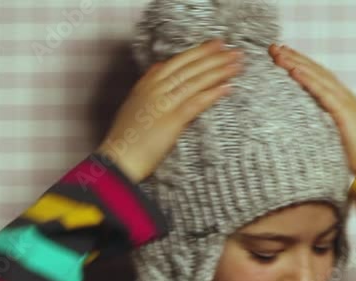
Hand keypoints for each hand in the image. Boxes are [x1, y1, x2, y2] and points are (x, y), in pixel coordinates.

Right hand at [97, 38, 244, 183]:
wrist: (119, 159)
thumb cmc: (127, 137)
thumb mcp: (134, 103)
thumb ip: (148, 84)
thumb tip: (159, 66)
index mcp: (146, 85)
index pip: (177, 62)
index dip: (199, 52)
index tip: (216, 45)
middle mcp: (155, 90)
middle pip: (189, 68)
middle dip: (214, 58)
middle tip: (234, 51)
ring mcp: (163, 104)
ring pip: (195, 82)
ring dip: (218, 71)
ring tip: (237, 65)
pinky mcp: (171, 121)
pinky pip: (196, 103)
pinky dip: (212, 93)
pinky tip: (227, 87)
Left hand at [268, 44, 355, 174]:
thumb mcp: (334, 135)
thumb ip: (321, 125)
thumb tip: (302, 126)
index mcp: (340, 101)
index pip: (317, 76)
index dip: (300, 64)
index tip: (281, 55)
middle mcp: (343, 96)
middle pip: (315, 71)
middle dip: (294, 58)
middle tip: (274, 47)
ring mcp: (345, 102)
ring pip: (317, 77)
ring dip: (297, 64)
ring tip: (279, 54)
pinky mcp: (345, 112)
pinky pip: (323, 93)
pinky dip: (308, 81)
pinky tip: (294, 71)